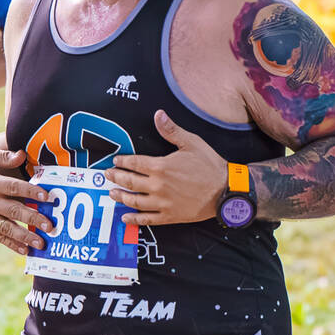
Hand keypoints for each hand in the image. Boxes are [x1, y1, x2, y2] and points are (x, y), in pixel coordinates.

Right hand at [0, 136, 52, 255]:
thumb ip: (2, 155)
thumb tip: (22, 155)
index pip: (13, 187)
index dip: (30, 191)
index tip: (47, 197)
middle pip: (13, 210)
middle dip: (32, 218)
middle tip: (50, 226)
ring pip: (6, 227)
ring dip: (24, 236)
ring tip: (41, 243)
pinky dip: (11, 244)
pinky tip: (25, 251)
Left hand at [106, 111, 226, 226]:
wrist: (226, 190)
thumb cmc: (209, 165)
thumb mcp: (191, 143)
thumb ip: (171, 130)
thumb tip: (158, 114)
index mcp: (161, 166)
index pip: (134, 163)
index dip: (123, 161)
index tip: (116, 160)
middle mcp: (158, 185)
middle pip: (130, 181)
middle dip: (116, 177)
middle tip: (108, 175)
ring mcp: (163, 203)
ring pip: (134, 200)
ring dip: (120, 197)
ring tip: (112, 193)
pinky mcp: (169, 216)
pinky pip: (147, 219)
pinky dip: (134, 219)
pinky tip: (125, 217)